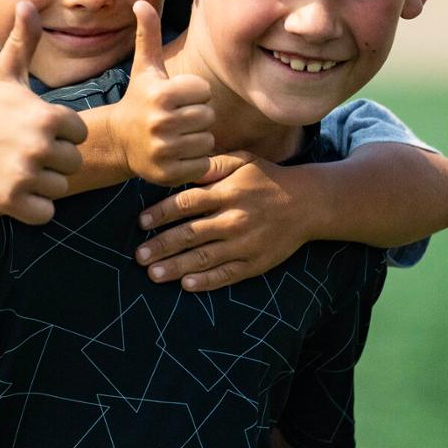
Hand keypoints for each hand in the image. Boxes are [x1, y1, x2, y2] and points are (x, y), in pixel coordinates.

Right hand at [0, 2, 86, 224]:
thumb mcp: (3, 74)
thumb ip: (24, 41)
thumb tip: (28, 1)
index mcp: (48, 116)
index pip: (79, 132)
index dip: (60, 134)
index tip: (34, 130)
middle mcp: (41, 145)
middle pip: (73, 162)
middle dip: (53, 161)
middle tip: (22, 152)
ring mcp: (27, 175)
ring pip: (60, 187)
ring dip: (42, 184)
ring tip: (14, 168)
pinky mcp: (14, 202)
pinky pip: (46, 212)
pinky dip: (33, 207)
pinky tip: (12, 189)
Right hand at [110, 1, 213, 185]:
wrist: (119, 141)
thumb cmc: (139, 98)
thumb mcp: (145, 67)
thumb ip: (149, 34)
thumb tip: (141, 3)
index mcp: (161, 94)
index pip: (204, 91)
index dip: (194, 93)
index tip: (176, 97)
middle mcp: (162, 122)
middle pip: (208, 116)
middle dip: (196, 116)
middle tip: (176, 118)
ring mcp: (165, 149)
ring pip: (207, 140)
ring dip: (197, 138)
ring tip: (177, 135)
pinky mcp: (169, 173)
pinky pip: (203, 164)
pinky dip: (196, 160)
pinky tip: (178, 153)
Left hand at [134, 151, 313, 290]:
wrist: (308, 203)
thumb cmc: (268, 179)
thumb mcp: (243, 162)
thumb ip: (213, 165)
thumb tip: (183, 167)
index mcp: (228, 193)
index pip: (187, 203)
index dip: (161, 213)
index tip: (142, 222)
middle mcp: (234, 219)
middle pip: (190, 234)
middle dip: (162, 245)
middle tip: (139, 255)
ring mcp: (245, 244)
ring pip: (204, 258)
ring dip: (176, 267)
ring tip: (153, 274)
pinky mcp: (256, 263)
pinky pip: (227, 274)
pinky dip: (206, 281)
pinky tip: (187, 284)